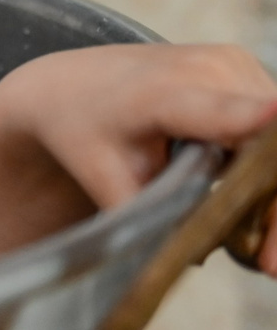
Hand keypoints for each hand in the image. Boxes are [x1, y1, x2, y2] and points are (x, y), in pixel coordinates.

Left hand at [0, 43, 276, 274]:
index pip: (216, 111)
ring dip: (276, 198)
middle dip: (275, 210)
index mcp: (159, 95)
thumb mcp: (104, 180)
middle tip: (270, 266)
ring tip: (264, 252)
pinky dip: (271, 173)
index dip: (252, 118)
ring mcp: (233, 63)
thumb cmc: (85, 133)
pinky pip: (275, 130)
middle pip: (271, 146)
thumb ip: (149, 213)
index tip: (274, 117)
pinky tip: (252, 206)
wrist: (74, 84)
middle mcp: (205, 69)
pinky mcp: (247, 68)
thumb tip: (196, 254)